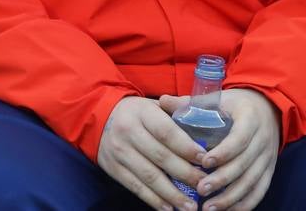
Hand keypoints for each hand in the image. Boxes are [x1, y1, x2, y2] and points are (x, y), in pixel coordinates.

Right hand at [97, 96, 204, 210]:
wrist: (99, 118)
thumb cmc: (138, 112)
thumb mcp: (155, 104)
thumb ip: (177, 110)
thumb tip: (205, 117)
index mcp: (143, 114)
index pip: (167, 132)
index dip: (186, 147)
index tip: (205, 159)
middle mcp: (129, 133)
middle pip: (160, 157)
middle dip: (185, 174)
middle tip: (204, 185)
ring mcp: (119, 153)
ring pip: (148, 177)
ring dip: (171, 194)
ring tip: (189, 205)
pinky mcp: (113, 169)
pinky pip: (135, 187)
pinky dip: (153, 200)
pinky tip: (168, 208)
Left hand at [158, 89, 279, 210]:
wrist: (267, 108)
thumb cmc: (236, 106)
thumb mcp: (218, 99)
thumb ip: (191, 103)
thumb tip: (162, 100)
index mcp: (251, 118)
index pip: (240, 137)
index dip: (224, 151)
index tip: (205, 162)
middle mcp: (263, 138)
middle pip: (245, 163)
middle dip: (223, 179)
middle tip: (201, 190)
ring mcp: (268, 156)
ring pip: (252, 180)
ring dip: (231, 197)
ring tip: (209, 208)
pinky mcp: (269, 170)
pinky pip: (259, 191)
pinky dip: (244, 204)